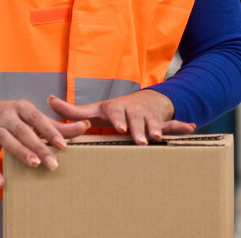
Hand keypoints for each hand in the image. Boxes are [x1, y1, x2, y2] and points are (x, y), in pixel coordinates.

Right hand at [0, 97, 90, 187]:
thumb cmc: (15, 116)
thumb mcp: (33, 116)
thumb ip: (58, 125)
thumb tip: (85, 127)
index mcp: (21, 107)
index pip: (37, 118)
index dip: (49, 131)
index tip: (63, 145)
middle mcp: (7, 117)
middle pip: (23, 131)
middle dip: (38, 147)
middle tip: (53, 163)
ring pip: (6, 142)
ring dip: (21, 153)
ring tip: (35, 164)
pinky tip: (2, 183)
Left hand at [48, 90, 196, 145]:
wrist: (142, 102)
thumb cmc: (116, 111)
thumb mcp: (95, 109)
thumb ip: (73, 111)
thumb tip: (49, 101)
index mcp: (118, 109)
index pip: (118, 113)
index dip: (120, 119)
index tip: (120, 127)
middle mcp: (135, 111)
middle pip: (137, 120)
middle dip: (139, 129)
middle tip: (140, 139)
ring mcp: (149, 118)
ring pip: (155, 123)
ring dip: (158, 129)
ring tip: (159, 138)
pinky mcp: (161, 124)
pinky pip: (173, 125)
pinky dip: (182, 126)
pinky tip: (191, 128)